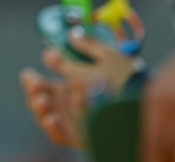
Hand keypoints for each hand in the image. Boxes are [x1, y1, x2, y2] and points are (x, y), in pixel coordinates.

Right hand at [19, 32, 141, 149]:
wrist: (145, 104)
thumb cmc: (126, 82)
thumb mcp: (107, 59)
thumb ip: (86, 48)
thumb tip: (70, 35)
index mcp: (71, 87)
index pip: (43, 85)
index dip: (32, 80)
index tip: (29, 73)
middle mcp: (69, 106)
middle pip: (41, 102)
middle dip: (33, 93)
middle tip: (35, 85)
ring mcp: (73, 122)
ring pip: (46, 119)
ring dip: (39, 109)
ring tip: (42, 101)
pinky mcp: (78, 138)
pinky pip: (59, 135)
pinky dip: (53, 127)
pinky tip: (53, 118)